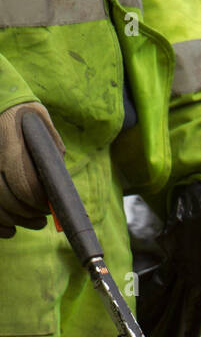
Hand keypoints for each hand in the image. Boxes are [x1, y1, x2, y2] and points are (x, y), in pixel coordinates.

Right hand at [0, 101, 65, 237]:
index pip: (23, 183)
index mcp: (10, 143)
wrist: (2, 107)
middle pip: (8, 200)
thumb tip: (60, 181)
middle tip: (43, 217)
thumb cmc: (26, 119)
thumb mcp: (42, 126)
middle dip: (28, 214)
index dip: (38, 201)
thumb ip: (52, 151)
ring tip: (35, 223)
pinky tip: (11, 229)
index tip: (49, 206)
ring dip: (15, 222)